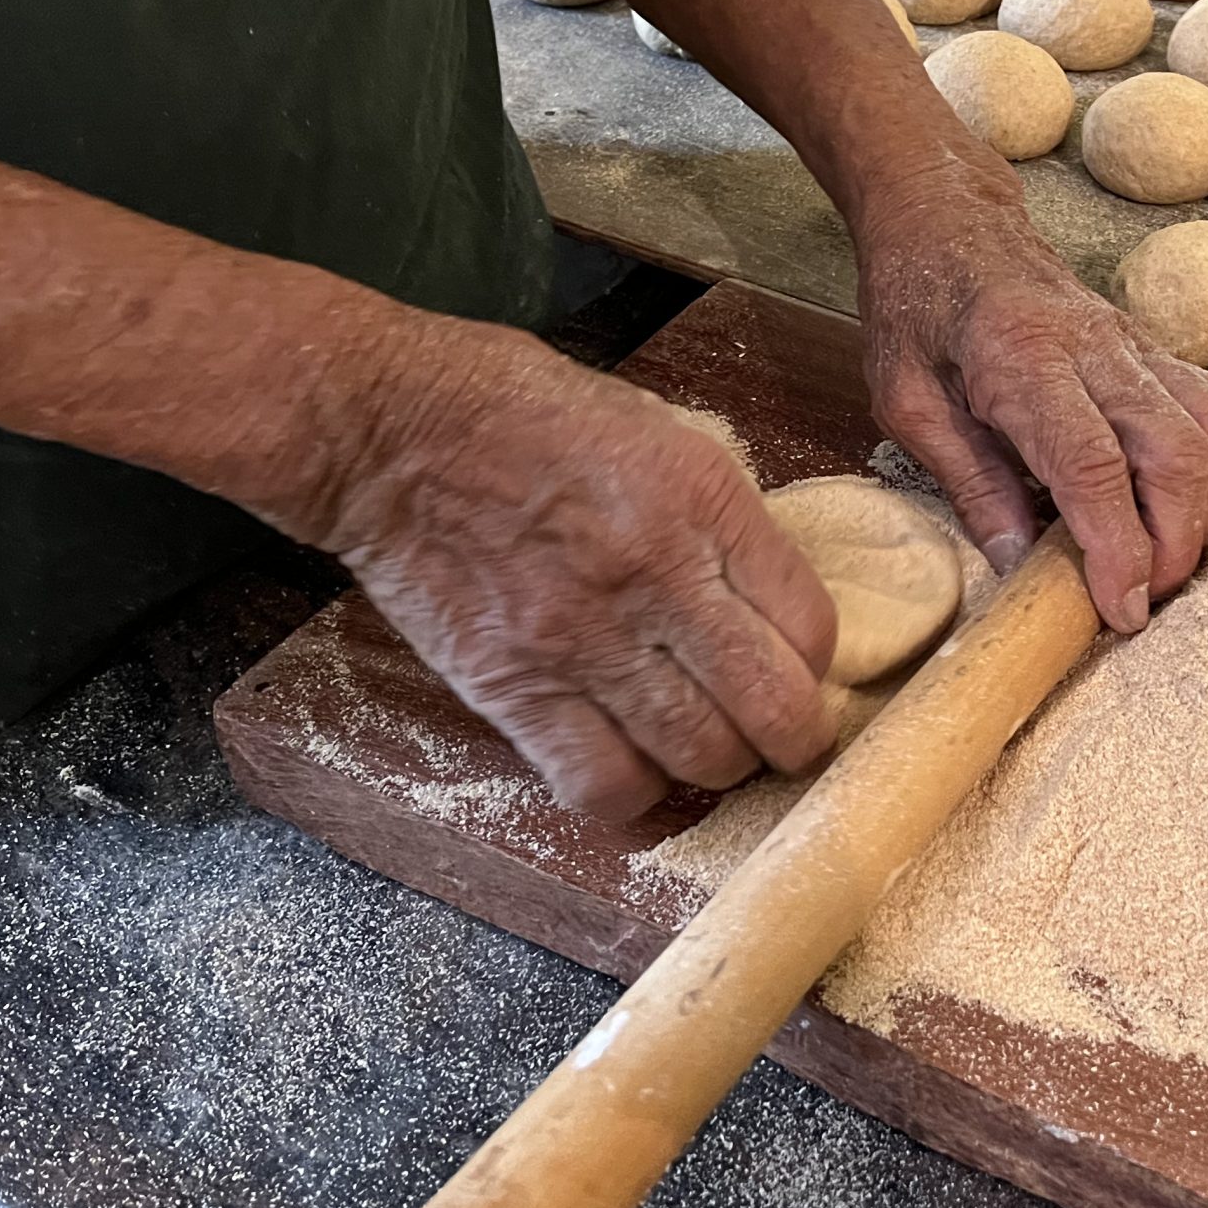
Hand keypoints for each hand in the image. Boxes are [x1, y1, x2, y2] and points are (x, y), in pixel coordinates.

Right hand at [310, 318, 837, 821]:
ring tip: (707, 752)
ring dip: (718, 769)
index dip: (816, 663)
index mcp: (702, 501)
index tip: (797, 667)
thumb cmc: (521, 412)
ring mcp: (584, 641)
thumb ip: (715, 517)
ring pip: (698, 757)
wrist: (390, 429)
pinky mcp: (514, 688)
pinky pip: (600, 783)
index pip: (810, 625)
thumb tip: (759, 595)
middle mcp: (656, 576)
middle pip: (773, 708)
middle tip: (779, 736)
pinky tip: (636, 772)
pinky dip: (633, 796)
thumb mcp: (655, 431)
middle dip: (793, 739)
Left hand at [854, 153, 1207, 632]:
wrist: (950, 222)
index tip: (1121, 610)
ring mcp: (1137, 346)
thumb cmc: (918, 311)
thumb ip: (968, 482)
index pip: (1093, 464)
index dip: (1117, 547)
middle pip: (1177, 453)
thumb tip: (1020, 565)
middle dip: (1176, 544)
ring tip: (1166, 560)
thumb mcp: (905, 402)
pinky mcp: (1158, 350)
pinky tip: (1192, 508)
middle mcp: (1097, 349)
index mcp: (1022, 360)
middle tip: (1143, 600)